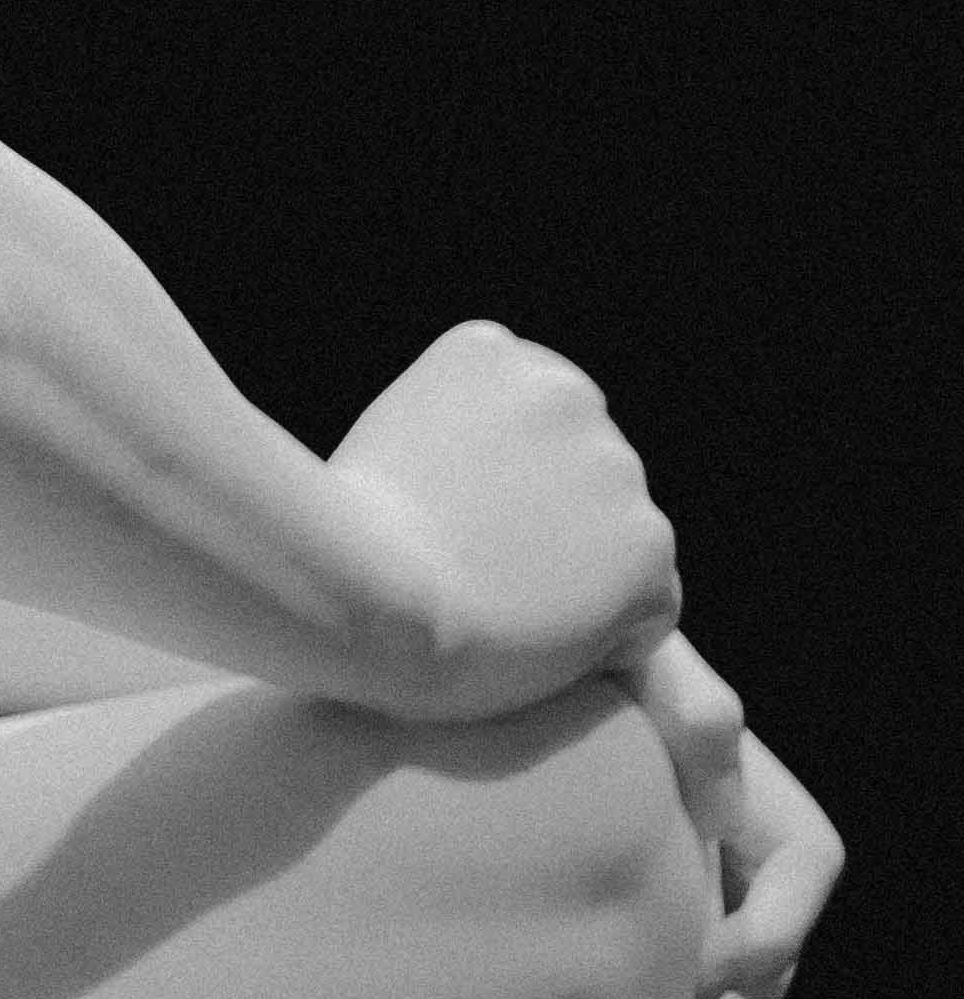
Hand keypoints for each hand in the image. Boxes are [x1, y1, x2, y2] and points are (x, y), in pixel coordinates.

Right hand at [329, 320, 679, 719]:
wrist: (367, 598)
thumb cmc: (347, 547)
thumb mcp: (390, 449)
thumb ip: (460, 445)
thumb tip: (502, 490)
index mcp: (493, 354)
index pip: (533, 422)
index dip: (501, 487)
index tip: (454, 524)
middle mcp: (568, 390)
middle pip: (582, 474)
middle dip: (546, 523)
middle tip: (474, 574)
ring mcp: (616, 464)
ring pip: (618, 540)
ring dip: (579, 576)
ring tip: (500, 613)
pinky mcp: (649, 542)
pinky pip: (652, 607)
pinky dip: (612, 636)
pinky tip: (542, 644)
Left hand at [612, 636, 841, 998]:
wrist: (534, 667)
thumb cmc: (597, 660)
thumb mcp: (641, 667)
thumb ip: (682, 697)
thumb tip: (718, 731)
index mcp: (754, 781)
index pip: (806, 863)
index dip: (772, 929)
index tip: (708, 969)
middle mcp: (741, 829)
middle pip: (781, 931)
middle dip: (751, 992)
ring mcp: (699, 864)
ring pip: (741, 958)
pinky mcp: (648, 891)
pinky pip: (685, 959)